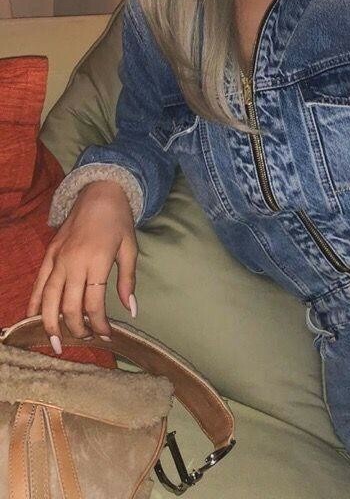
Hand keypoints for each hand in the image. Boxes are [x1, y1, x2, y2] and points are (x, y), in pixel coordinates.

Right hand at [26, 180, 138, 352]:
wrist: (100, 192)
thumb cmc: (118, 221)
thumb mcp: (130, 249)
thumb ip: (128, 280)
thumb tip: (131, 310)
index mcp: (97, 261)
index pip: (94, 303)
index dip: (99, 324)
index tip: (107, 335)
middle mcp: (73, 262)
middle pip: (69, 306)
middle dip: (77, 329)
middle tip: (86, 340)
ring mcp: (58, 258)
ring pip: (48, 298)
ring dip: (51, 324)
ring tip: (56, 344)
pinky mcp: (49, 253)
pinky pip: (38, 283)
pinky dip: (33, 303)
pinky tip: (31, 320)